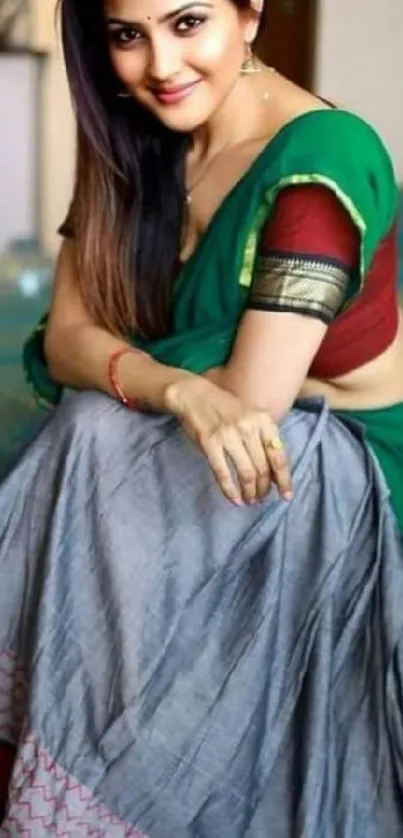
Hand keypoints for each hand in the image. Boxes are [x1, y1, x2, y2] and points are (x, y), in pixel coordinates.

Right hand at [165, 377, 291, 505]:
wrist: (195, 395)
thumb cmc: (225, 408)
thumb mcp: (251, 416)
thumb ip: (263, 439)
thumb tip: (275, 472)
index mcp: (264, 421)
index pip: (279, 456)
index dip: (284, 479)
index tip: (286, 496)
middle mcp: (249, 428)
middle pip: (263, 468)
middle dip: (264, 488)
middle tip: (261, 498)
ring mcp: (229, 436)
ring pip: (246, 473)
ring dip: (250, 492)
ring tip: (249, 500)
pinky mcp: (210, 444)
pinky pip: (223, 474)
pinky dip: (230, 491)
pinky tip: (234, 500)